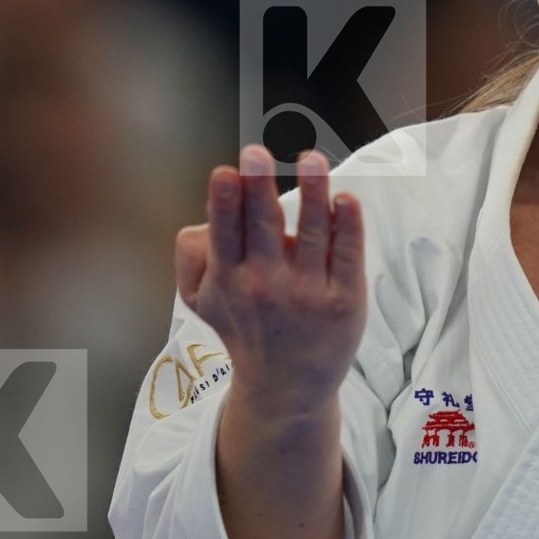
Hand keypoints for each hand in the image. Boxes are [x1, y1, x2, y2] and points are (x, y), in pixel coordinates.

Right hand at [174, 145, 367, 417]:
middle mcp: (266, 285)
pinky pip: (347, 255)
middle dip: (258, 188)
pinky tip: (345, 199)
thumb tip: (200, 218)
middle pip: (262, 227)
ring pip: (311, 233)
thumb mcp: (201, 301)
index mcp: (228, 279)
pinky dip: (347, 225)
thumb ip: (191, 258)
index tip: (226, 171)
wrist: (286, 385)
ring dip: (312, 192)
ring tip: (312, 158)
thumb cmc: (245, 325)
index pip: (225, 234)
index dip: (224, 202)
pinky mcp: (345, 299)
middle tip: (257, 154)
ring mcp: (308, 292)